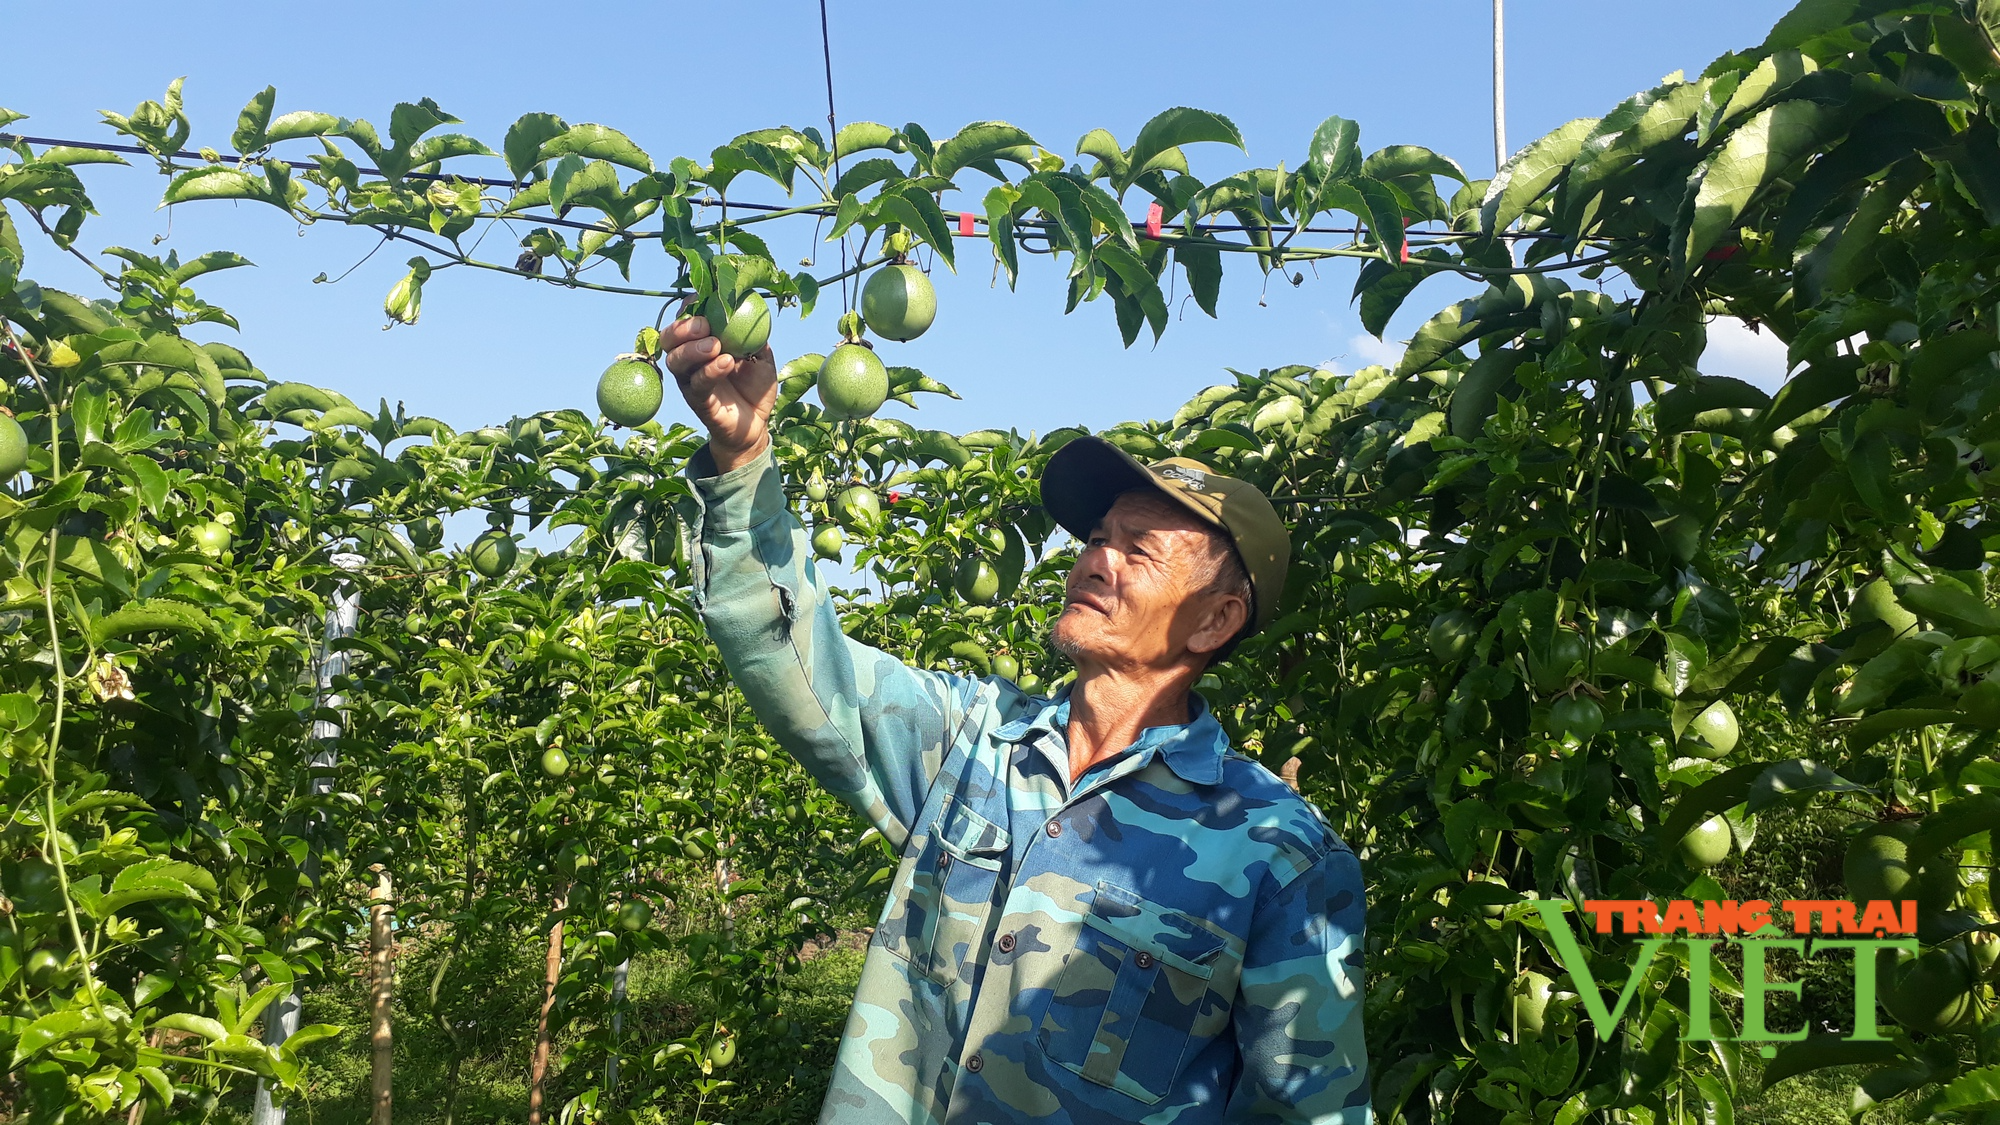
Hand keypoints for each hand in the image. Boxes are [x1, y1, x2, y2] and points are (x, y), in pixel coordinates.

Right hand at [663, 309, 776, 471]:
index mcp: (700, 342)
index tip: (704, 298)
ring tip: (715, 346)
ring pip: (676, 360)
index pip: (685, 318)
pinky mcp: (697, 400)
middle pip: (669, 338)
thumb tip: (751, 303)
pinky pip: (697, 383)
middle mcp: (688, 359)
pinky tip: (726, 362)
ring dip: (692, 349)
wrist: (757, 422)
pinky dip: (710, 371)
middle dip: (683, 327)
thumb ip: (752, 332)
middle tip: (705, 325)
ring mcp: (689, 380)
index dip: (690, 307)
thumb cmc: (754, 383)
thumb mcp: (759, 353)